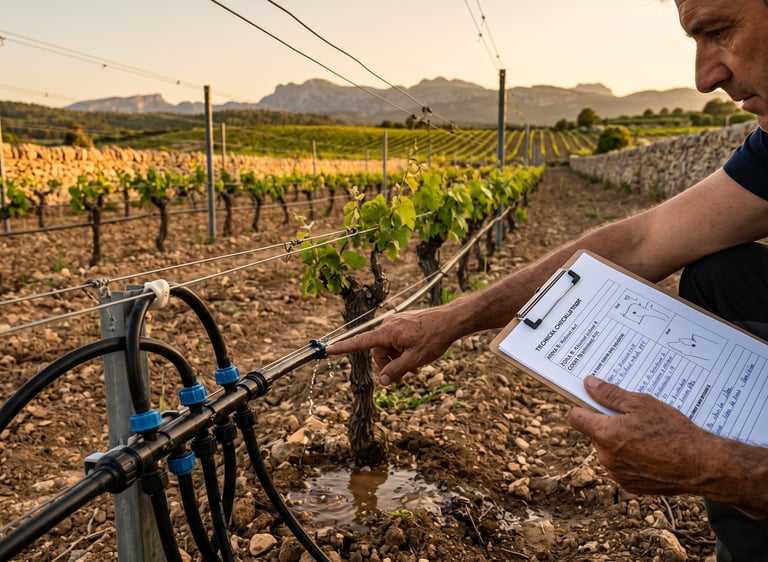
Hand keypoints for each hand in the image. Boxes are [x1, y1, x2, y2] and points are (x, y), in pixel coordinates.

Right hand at [325, 308, 457, 385]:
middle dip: (389, 366)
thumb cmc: (434, 338)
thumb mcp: (415, 359)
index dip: (343, 347)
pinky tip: (416, 361)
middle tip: (403, 379)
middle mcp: (388, 325)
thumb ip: (396, 371)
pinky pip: (397, 341)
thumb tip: (382, 381)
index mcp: (387, 332)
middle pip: (378, 352)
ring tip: (415, 371)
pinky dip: (403, 352)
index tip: (327, 349)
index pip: (360, 342)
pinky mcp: (404, 323)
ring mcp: (396, 323)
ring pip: (389, 348)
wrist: (451, 320)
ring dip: (398, 361)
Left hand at [568, 376, 709, 495]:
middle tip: (631, 418)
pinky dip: (630, 458)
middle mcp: (606, 457)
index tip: (591, 401)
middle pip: (594, 433)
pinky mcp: (628, 485)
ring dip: (619, 442)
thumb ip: (610, 394)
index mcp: (605, 434)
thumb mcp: (641, 403)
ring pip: (608, 450)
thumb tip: (589, 384)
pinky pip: (620, 466)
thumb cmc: (673, 431)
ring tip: (645, 436)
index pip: (575, 417)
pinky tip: (650, 451)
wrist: (701, 465)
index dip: (582, 406)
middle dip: (607, 424)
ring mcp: (617, 473)